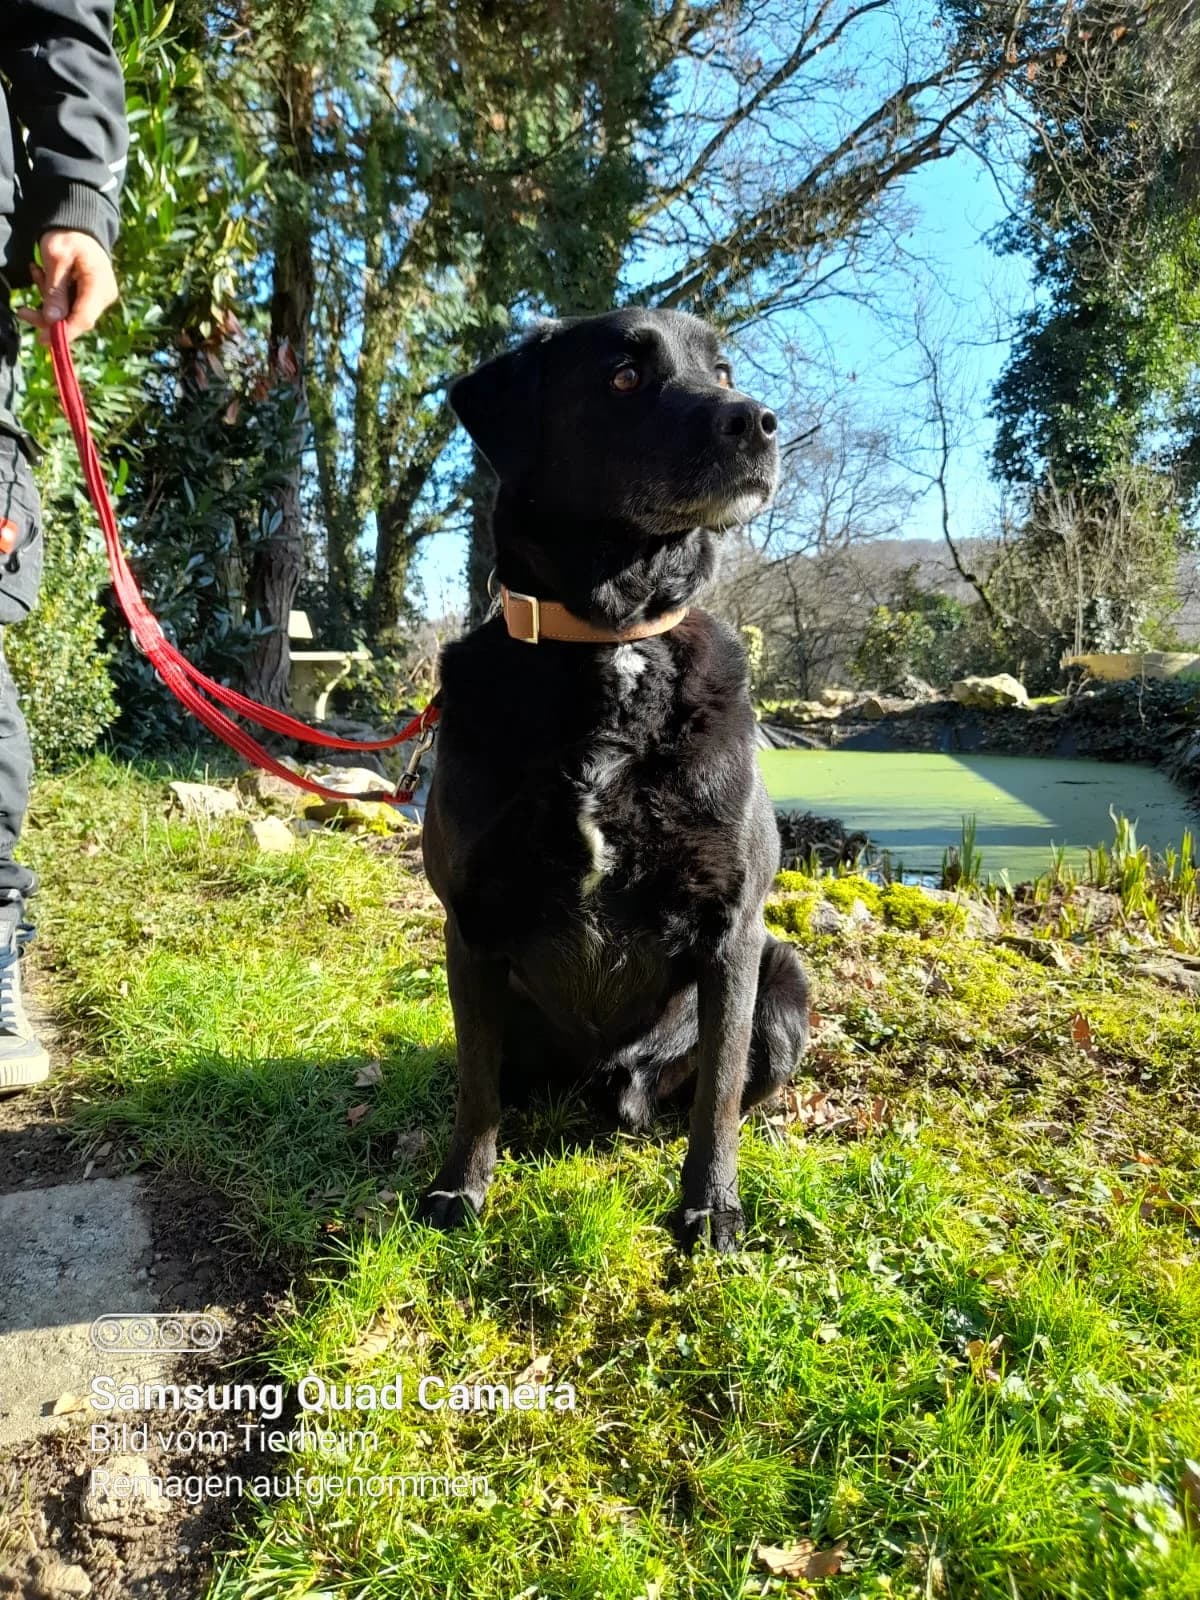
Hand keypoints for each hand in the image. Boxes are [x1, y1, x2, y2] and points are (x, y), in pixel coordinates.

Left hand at [17, 230, 118, 344]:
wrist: (78, 225)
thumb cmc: (68, 236)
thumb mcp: (56, 258)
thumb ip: (55, 290)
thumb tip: (53, 319)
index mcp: (99, 286)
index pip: (83, 319)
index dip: (64, 333)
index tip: (43, 340)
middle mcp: (103, 296)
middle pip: (76, 320)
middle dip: (49, 318)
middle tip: (23, 311)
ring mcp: (98, 298)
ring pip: (70, 314)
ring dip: (48, 303)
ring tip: (35, 276)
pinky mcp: (90, 297)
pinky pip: (70, 305)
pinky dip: (53, 297)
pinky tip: (42, 277)